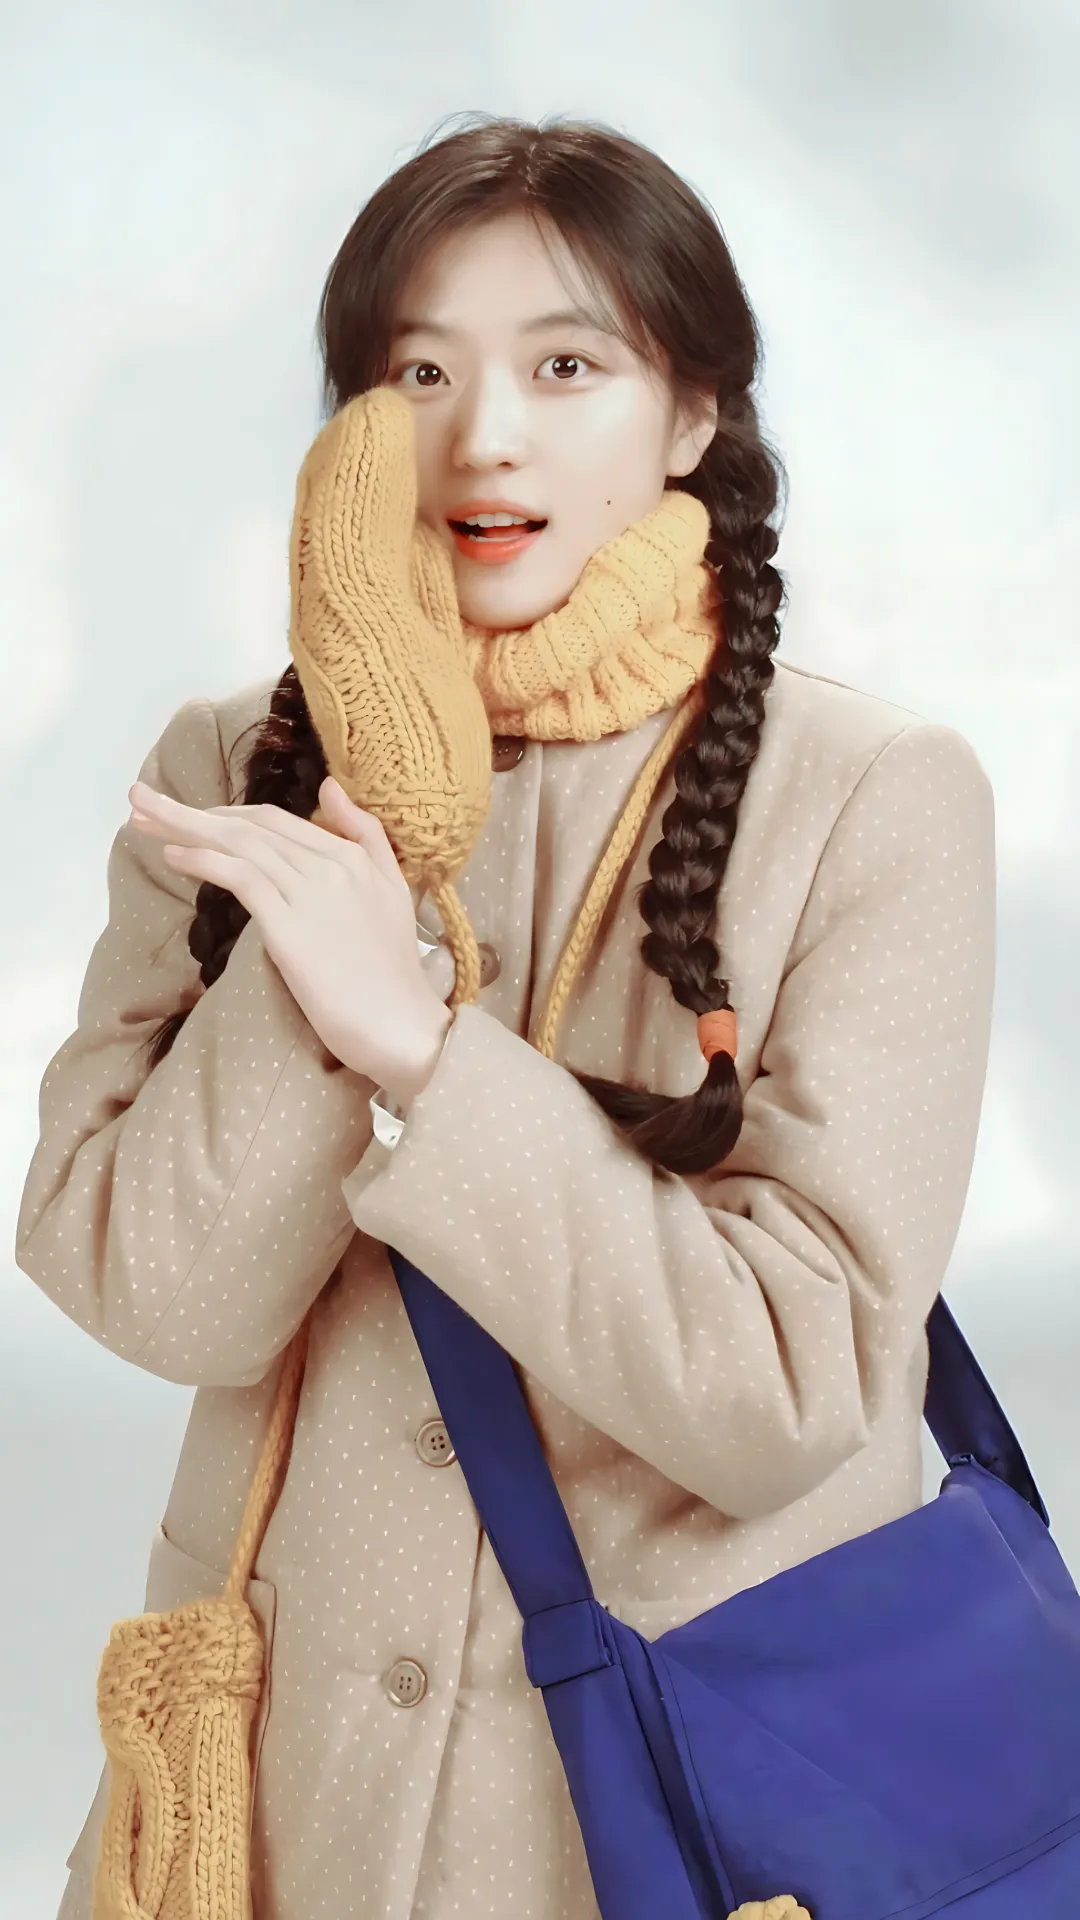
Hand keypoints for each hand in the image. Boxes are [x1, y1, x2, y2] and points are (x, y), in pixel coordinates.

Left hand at [128, 771, 452, 1108]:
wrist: (403, 1026)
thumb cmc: (392, 972)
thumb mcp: (393, 889)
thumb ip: (366, 835)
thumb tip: (330, 788)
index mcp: (353, 856)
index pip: (276, 820)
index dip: (224, 812)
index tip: (185, 813)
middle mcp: (332, 865)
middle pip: (250, 825)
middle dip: (190, 811)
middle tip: (141, 803)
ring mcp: (312, 894)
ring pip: (240, 845)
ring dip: (183, 827)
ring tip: (140, 819)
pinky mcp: (292, 928)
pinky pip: (241, 879)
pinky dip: (204, 860)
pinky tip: (173, 855)